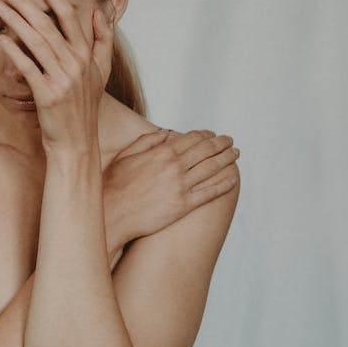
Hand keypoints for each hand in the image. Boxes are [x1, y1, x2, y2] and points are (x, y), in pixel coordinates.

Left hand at [0, 0, 114, 151]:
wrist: (76, 143)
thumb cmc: (83, 108)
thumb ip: (103, 41)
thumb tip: (100, 13)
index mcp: (87, 54)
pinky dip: (15, 51)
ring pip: (36, 41)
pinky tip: (2, 39)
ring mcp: (63, 79)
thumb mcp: (101, 72)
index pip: (69, 14)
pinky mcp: (48, 95)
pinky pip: (28, 67)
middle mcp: (76, 63)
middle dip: (25, 1)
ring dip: (15, 20)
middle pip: (48, 24)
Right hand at [104, 129, 240, 245]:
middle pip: (206, 150)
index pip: (192, 138)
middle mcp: (174, 167)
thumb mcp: (125, 156)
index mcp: (161, 152)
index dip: (206, 135)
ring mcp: (181, 186)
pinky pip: (210, 192)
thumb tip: (166, 132)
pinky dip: (224, 184)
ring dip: (227, 159)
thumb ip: (146, 141)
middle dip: (221, 144)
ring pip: (212, 168)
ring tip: (235, 154)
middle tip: (230, 141)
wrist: (112, 214)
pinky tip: (232, 179)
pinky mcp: (184, 205)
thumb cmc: (113, 185)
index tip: (212, 135)